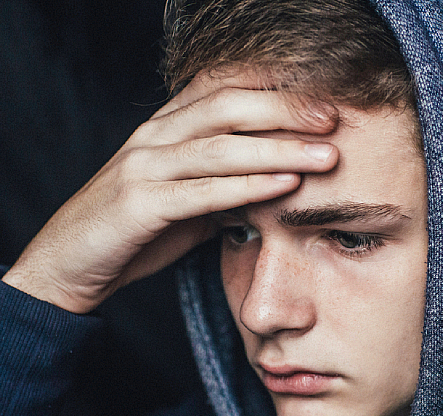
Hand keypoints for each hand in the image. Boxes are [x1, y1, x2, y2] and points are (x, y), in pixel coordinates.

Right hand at [1, 70, 337, 313]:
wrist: (72, 261)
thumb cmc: (139, 227)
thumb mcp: (190, 196)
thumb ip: (227, 181)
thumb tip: (281, 179)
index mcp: (168, 127)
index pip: (226, 91)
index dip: (276, 91)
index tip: (324, 102)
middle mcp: (155, 137)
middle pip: (228, 107)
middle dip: (286, 110)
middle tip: (333, 120)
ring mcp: (143, 167)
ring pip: (220, 147)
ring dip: (278, 149)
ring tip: (325, 156)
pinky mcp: (138, 204)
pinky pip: (201, 192)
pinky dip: (247, 188)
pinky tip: (285, 186)